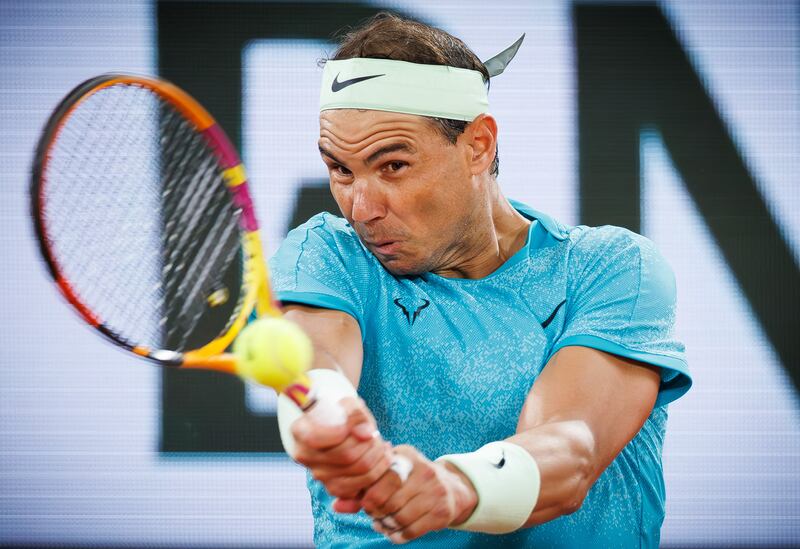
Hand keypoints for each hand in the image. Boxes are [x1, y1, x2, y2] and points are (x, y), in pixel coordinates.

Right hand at [292, 396, 392, 499]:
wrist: (339, 427)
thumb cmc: (342, 413)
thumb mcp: (347, 404)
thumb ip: (355, 413)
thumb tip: (366, 434)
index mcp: (300, 431)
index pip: (318, 438)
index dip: (343, 430)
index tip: (359, 421)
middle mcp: (305, 456)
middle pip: (347, 455)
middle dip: (370, 443)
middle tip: (376, 434)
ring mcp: (319, 475)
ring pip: (360, 471)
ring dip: (378, 456)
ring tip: (381, 444)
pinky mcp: (334, 487)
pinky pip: (362, 485)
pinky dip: (378, 471)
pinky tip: (381, 457)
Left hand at [359, 445, 477, 543]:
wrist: (452, 488)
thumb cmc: (410, 480)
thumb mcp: (392, 473)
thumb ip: (364, 486)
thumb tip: (337, 505)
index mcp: (408, 456)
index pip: (382, 477)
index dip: (368, 495)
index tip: (365, 502)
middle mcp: (424, 471)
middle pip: (389, 500)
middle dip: (376, 512)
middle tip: (373, 515)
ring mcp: (435, 492)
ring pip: (399, 517)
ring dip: (386, 525)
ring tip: (382, 524)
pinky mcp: (442, 512)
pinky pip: (412, 530)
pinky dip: (398, 535)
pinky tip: (393, 532)